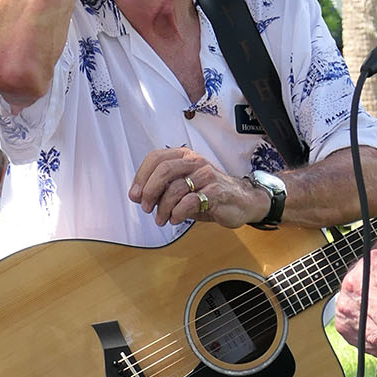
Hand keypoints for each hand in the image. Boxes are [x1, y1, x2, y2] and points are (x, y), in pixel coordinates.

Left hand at [128, 146, 265, 227]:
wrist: (242, 201)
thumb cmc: (209, 193)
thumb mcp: (184, 187)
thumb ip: (163, 188)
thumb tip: (137, 196)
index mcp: (185, 156)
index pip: (156, 158)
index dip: (141, 176)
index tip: (134, 195)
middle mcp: (195, 162)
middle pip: (164, 170)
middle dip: (149, 191)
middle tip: (145, 207)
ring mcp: (207, 176)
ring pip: (175, 189)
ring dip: (163, 208)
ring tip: (161, 219)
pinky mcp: (216, 192)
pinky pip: (190, 202)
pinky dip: (178, 213)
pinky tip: (176, 219)